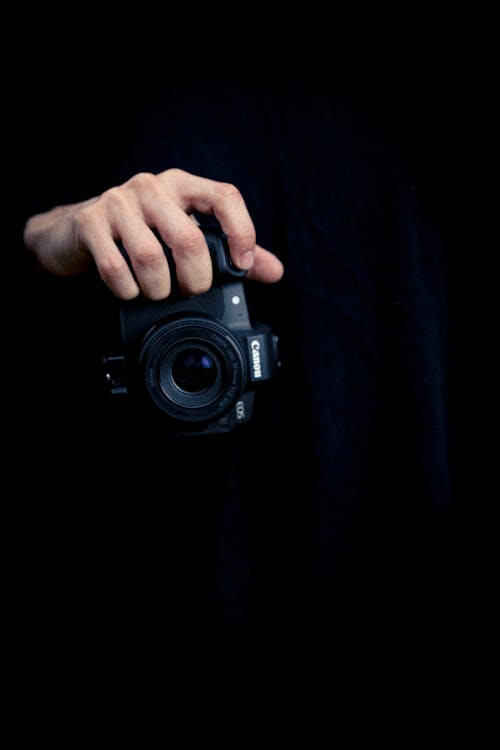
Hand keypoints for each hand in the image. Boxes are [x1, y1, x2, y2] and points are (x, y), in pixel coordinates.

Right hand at [23, 168, 283, 299]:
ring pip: (151, 258)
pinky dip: (128, 291)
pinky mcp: (90, 222)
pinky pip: (116, 268)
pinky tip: (130, 291)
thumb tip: (274, 271)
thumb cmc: (138, 233)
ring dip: (159, 290)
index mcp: (182, 186)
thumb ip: (229, 252)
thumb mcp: (184, 235)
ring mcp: (118, 202)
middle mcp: (152, 186)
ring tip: (157, 294)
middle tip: (189, 291)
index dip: (241, 233)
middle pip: (188, 239)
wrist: (72, 231)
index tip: (240, 265)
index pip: (225, 197)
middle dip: (195, 279)